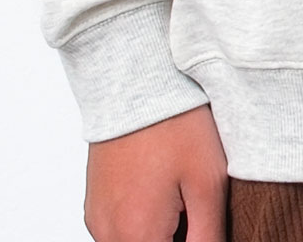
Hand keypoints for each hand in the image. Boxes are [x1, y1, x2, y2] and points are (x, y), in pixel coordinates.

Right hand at [84, 104, 228, 241]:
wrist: (136, 77)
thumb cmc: (174, 123)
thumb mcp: (207, 183)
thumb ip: (208, 238)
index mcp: (137, 235)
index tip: (202, 224)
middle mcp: (108, 234)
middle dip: (177, 237)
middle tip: (194, 208)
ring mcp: (97, 219)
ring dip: (160, 233)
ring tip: (182, 197)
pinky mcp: (94, 204)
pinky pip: (120, 230)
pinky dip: (143, 222)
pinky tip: (162, 189)